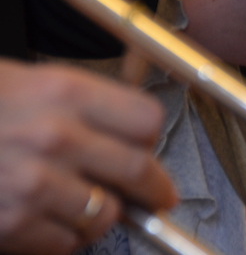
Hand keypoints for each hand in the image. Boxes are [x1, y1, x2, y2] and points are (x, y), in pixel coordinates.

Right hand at [0, 60, 174, 254]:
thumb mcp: (29, 82)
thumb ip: (84, 103)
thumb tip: (135, 132)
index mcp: (66, 92)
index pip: (147, 121)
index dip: (149, 138)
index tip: (147, 148)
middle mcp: (57, 137)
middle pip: (140, 172)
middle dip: (153, 189)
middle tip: (157, 198)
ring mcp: (35, 185)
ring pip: (106, 215)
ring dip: (98, 215)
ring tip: (76, 203)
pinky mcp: (14, 226)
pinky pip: (66, 244)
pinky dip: (62, 238)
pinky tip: (41, 218)